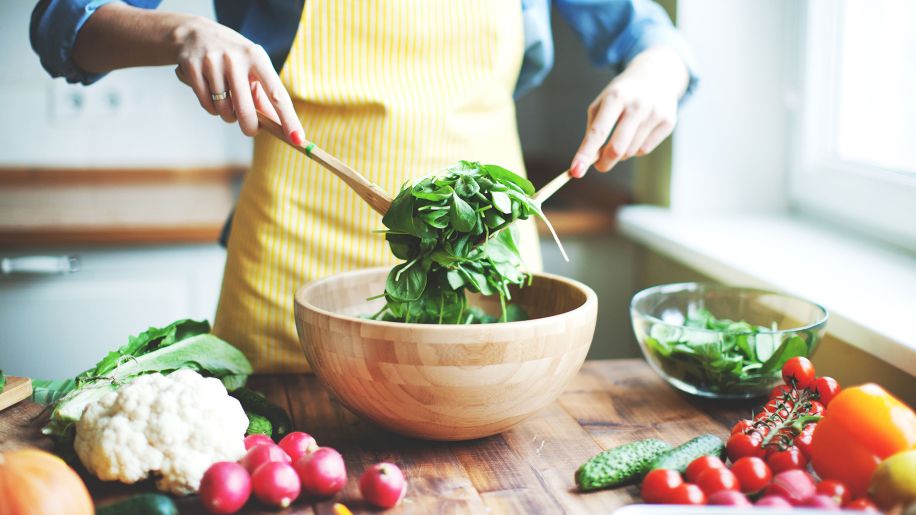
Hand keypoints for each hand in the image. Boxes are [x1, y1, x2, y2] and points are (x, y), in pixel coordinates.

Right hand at [172, 17, 303, 142]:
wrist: (194, 33)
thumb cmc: (232, 57)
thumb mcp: (252, 67)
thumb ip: (264, 95)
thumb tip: (278, 125)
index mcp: (257, 57)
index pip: (277, 94)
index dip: (288, 119)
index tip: (297, 139)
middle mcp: (235, 58)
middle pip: (246, 109)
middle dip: (250, 127)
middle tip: (251, 130)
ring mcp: (212, 62)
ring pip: (224, 110)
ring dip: (227, 114)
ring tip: (227, 101)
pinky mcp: (192, 68)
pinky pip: (207, 104)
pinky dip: (212, 108)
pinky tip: (212, 95)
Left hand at [569, 47, 688, 177]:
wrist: (655, 76)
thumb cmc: (621, 95)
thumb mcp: (601, 104)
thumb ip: (593, 131)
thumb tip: (589, 160)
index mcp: (615, 97)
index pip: (598, 132)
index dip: (585, 154)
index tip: (575, 172)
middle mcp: (637, 104)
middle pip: (617, 148)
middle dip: (604, 163)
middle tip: (599, 166)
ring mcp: (655, 112)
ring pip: (631, 151)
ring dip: (621, 153)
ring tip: (622, 136)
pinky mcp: (668, 121)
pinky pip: (645, 150)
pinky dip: (636, 149)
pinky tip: (638, 133)